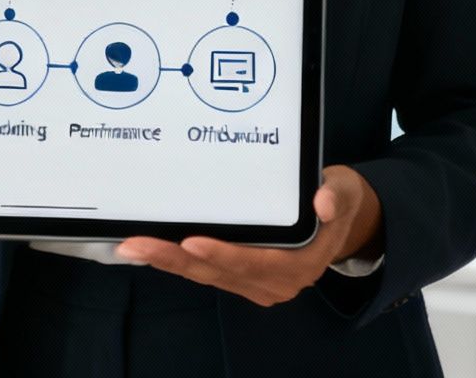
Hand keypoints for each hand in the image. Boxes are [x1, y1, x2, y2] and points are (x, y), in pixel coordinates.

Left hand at [115, 165, 382, 306]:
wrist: (342, 219)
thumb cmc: (337, 200)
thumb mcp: (343, 191)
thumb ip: (335, 195)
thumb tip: (322, 203)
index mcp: (301, 265)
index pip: (255, 262)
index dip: (223, 254)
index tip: (191, 242)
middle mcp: (275, 282)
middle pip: (219, 272)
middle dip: (175, 259)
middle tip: (136, 244)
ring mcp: (256, 284)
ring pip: (206, 275)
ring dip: (168, 262)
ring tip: (131, 247)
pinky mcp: (240, 276)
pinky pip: (206, 272)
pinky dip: (177, 261)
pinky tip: (148, 249)